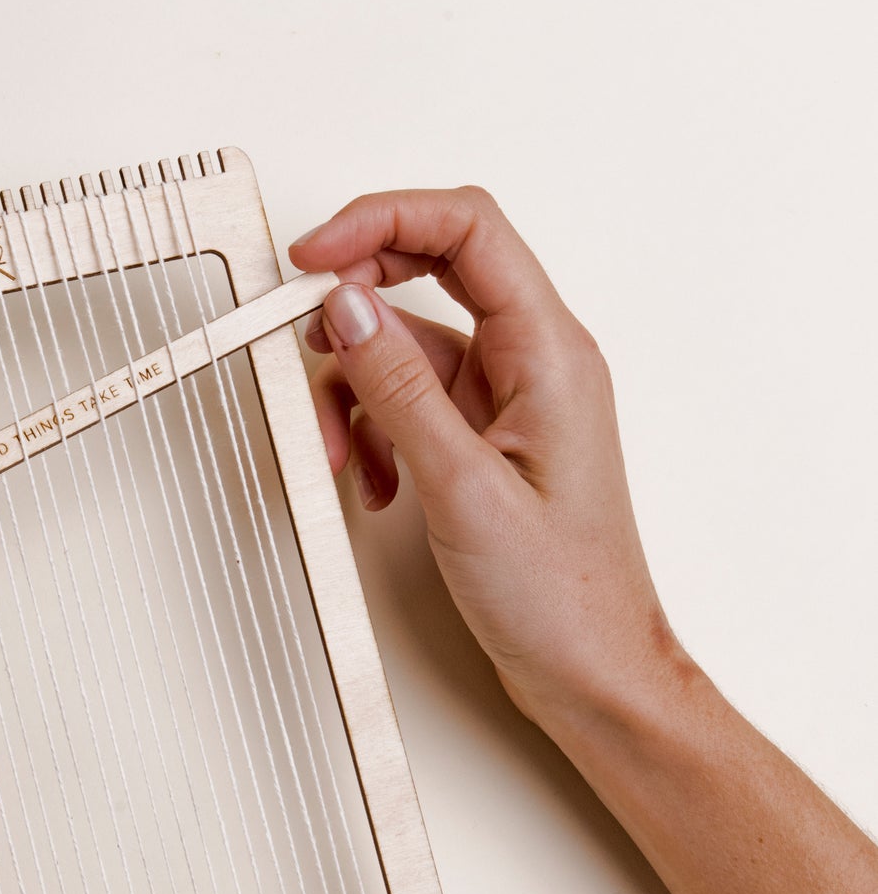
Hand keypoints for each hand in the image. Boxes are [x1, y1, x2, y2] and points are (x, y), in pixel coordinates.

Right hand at [291, 187, 688, 732]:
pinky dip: (376, 434)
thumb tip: (347, 309)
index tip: (312, 258)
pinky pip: (411, 405)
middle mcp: (533, 363)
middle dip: (355, 313)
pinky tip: (376, 486)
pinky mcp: (484, 441)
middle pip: (431, 276)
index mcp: (550, 353)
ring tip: (341, 459)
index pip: (466, 230)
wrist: (590, 671)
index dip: (381, 223)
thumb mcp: (463, 488)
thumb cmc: (560, 594)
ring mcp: (507, 402)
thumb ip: (400, 390)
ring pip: (407, 353)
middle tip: (302, 344)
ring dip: (356, 397)